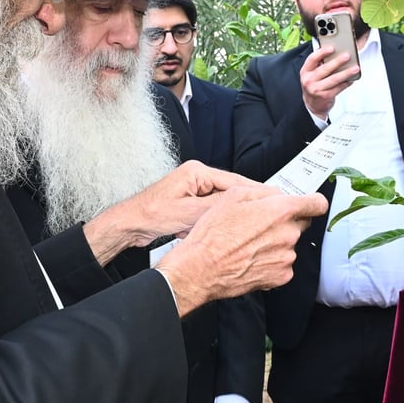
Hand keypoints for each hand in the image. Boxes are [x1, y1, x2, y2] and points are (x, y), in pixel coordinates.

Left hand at [85, 162, 275, 263]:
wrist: (129, 225)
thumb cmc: (150, 215)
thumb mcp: (188, 213)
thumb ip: (216, 208)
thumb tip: (241, 207)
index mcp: (197, 172)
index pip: (235, 181)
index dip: (256, 192)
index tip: (274, 200)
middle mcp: (197, 177)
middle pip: (232, 191)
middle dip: (248, 204)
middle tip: (270, 213)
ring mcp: (193, 190)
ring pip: (224, 202)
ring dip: (233, 214)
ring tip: (254, 223)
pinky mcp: (190, 203)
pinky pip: (213, 210)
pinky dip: (219, 220)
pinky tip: (229, 230)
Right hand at [156, 187, 326, 315]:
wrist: (201, 268)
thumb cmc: (213, 235)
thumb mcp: (233, 196)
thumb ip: (263, 192)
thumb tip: (277, 195)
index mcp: (280, 211)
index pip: (316, 204)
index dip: (313, 201)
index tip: (310, 203)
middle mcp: (288, 235)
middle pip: (300, 223)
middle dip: (286, 221)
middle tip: (261, 224)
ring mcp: (286, 257)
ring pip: (290, 244)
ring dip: (277, 242)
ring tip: (250, 243)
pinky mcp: (280, 276)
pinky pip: (283, 263)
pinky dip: (272, 260)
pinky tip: (252, 257)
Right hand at [300, 46, 359, 119]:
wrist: (312, 104)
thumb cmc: (314, 85)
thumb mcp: (312, 74)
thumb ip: (319, 64)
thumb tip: (336, 53)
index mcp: (305, 71)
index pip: (312, 59)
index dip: (322, 52)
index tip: (332, 48)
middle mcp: (309, 80)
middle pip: (325, 69)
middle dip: (337, 62)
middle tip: (347, 56)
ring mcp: (316, 89)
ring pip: (333, 79)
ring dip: (346, 73)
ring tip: (355, 68)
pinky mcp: (325, 96)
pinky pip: (338, 88)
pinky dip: (346, 83)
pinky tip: (352, 79)